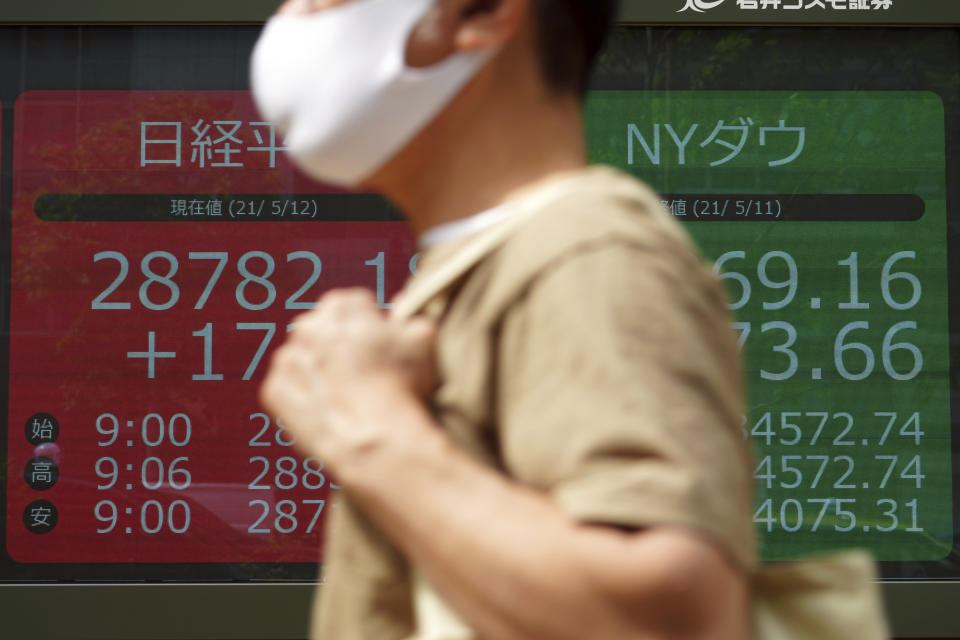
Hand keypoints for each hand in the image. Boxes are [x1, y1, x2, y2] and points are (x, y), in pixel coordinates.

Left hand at [259, 288, 438, 466]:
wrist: (374, 437)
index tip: (381, 348)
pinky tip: (330, 412)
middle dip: (339, 345)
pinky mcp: (274, 390)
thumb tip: (401, 304)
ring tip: (346, 397)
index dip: (371, 327)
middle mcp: (307, 325)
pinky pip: (289, 390)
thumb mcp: (422, 340)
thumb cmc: (402, 384)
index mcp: (342, 305)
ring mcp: (286, 358)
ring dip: (319, 371)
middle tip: (363, 374)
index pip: (355, 306)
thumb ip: (411, 315)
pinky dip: (305, 399)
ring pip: (304, 360)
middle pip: (324, 330)